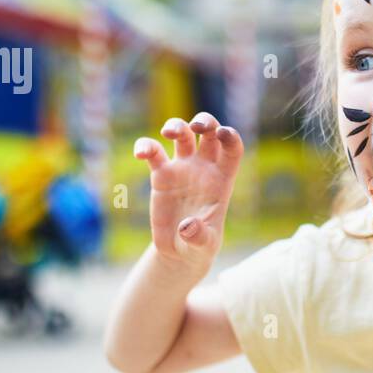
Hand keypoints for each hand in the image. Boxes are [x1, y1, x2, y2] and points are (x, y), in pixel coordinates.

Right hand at [134, 113, 243, 273]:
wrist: (179, 250)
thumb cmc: (199, 245)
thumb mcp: (203, 245)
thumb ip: (199, 236)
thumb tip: (187, 227)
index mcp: (222, 179)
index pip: (232, 150)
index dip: (230, 137)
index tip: (223, 133)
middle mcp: (203, 168)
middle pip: (209, 133)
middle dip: (205, 122)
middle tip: (196, 127)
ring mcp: (182, 168)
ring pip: (182, 135)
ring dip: (176, 126)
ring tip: (168, 132)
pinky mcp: (161, 174)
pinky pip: (153, 152)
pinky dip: (146, 147)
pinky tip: (141, 153)